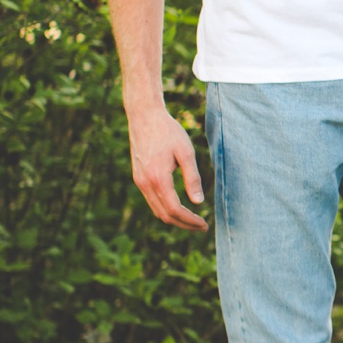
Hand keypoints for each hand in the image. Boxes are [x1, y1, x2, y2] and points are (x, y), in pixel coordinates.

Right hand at [128, 103, 208, 230]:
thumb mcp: (186, 152)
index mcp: (158, 178)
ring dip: (174, 218)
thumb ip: (192, 178)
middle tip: (201, 227)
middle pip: (164, 215)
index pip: (175, 210)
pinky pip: (151, 200)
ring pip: (156, 210)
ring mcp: (139, 181)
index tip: (204, 224)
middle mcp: (145, 183)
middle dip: (184, 224)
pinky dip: (165, 208)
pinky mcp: (138, 177)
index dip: (190, 221)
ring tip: (192, 220)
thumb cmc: (168, 131)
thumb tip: (198, 202)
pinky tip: (178, 206)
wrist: (144, 116)